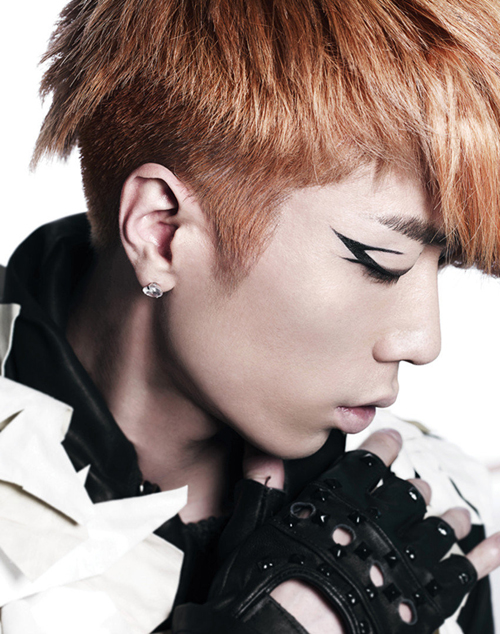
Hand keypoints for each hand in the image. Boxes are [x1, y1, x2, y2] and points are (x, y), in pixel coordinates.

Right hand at [172, 429, 499, 633]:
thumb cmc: (267, 593)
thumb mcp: (255, 533)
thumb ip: (263, 488)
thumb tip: (262, 452)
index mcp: (341, 509)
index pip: (369, 466)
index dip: (382, 448)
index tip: (391, 439)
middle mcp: (377, 530)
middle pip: (408, 497)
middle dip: (414, 489)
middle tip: (418, 487)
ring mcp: (404, 566)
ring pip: (438, 530)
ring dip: (447, 518)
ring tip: (453, 514)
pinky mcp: (422, 602)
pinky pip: (463, 574)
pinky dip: (484, 557)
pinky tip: (496, 544)